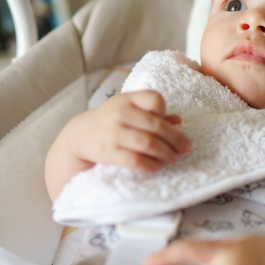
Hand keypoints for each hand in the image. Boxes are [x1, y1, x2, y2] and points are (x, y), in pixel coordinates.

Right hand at [45, 90, 190, 200]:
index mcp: (127, 99)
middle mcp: (120, 113)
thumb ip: (152, 114)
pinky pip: (135, 160)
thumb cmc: (110, 120)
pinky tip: (158, 166)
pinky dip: (150, 164)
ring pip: (148, 144)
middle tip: (185, 148)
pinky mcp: (109, 152)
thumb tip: (178, 120)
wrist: (79, 134)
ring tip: (174, 157)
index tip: (167, 122)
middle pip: (156, 126)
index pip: (154, 98)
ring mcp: (114, 133)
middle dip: (175, 139)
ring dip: (166, 153)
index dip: (164, 110)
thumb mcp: (128, 109)